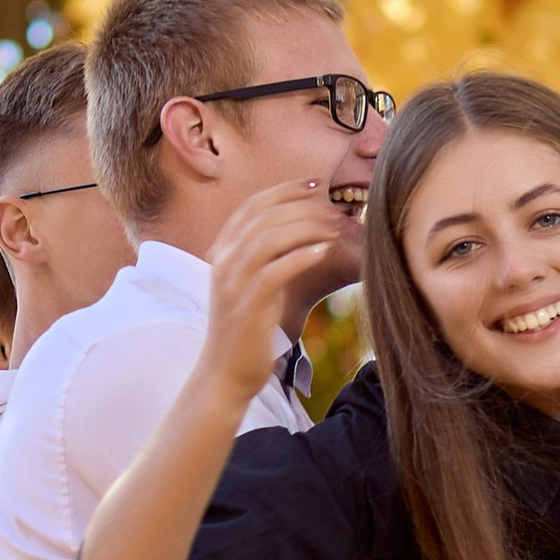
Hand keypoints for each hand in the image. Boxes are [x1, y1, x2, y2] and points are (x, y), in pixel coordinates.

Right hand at [197, 181, 344, 410]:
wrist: (225, 375)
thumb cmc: (248, 332)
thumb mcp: (255, 287)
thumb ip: (268, 260)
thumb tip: (305, 235)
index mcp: (223, 252)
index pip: (252, 206)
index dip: (284, 190)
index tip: (315, 184)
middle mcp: (223, 262)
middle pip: (263, 217)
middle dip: (303, 207)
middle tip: (335, 211)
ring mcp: (232, 284)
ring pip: (268, 238)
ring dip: (307, 228)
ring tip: (336, 229)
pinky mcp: (246, 307)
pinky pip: (274, 272)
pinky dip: (300, 257)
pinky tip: (324, 252)